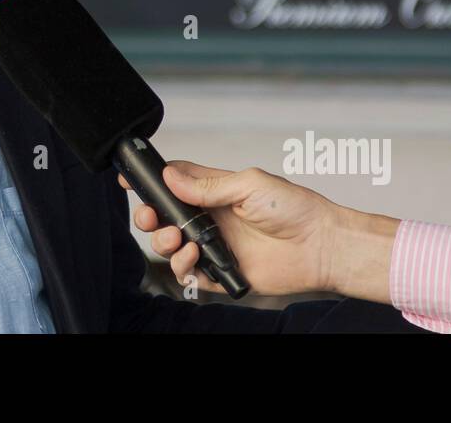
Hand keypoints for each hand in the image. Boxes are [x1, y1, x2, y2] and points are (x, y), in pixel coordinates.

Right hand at [119, 160, 399, 301]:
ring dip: (165, 243)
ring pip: (172, 246)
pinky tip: (194, 257)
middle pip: (165, 217)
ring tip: (177, 239)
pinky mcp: (221, 272)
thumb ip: (207, 184)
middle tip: (150, 218)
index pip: (174, 182)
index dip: (151, 182)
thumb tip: (171, 177)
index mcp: (215, 191)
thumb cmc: (294, 208)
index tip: (130, 181)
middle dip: (150, 217)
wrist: (320, 246)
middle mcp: (211, 217)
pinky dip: (184, 267)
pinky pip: (190, 274)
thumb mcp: (249, 184)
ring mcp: (215, 245)